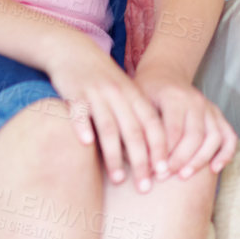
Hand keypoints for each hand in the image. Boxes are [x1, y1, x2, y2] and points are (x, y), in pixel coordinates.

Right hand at [47, 36, 170, 191]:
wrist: (75, 51)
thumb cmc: (103, 79)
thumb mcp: (125, 93)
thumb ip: (136, 117)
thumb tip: (150, 152)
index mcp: (134, 96)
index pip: (152, 125)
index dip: (160, 149)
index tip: (164, 173)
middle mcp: (119, 95)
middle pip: (134, 131)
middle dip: (142, 161)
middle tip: (145, 187)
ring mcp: (97, 94)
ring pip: (109, 127)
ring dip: (115, 154)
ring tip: (119, 179)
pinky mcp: (74, 94)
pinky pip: (80, 112)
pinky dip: (83, 126)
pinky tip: (86, 144)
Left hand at [135, 62, 236, 179]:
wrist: (165, 75)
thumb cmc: (147, 93)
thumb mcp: (137, 104)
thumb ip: (138, 128)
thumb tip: (135, 160)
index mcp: (174, 96)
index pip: (173, 130)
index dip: (163, 154)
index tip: (152, 172)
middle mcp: (196, 100)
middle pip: (194, 135)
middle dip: (180, 160)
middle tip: (163, 178)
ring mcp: (209, 107)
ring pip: (214, 136)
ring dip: (200, 159)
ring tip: (184, 176)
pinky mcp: (217, 116)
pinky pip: (228, 136)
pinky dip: (226, 153)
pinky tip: (214, 169)